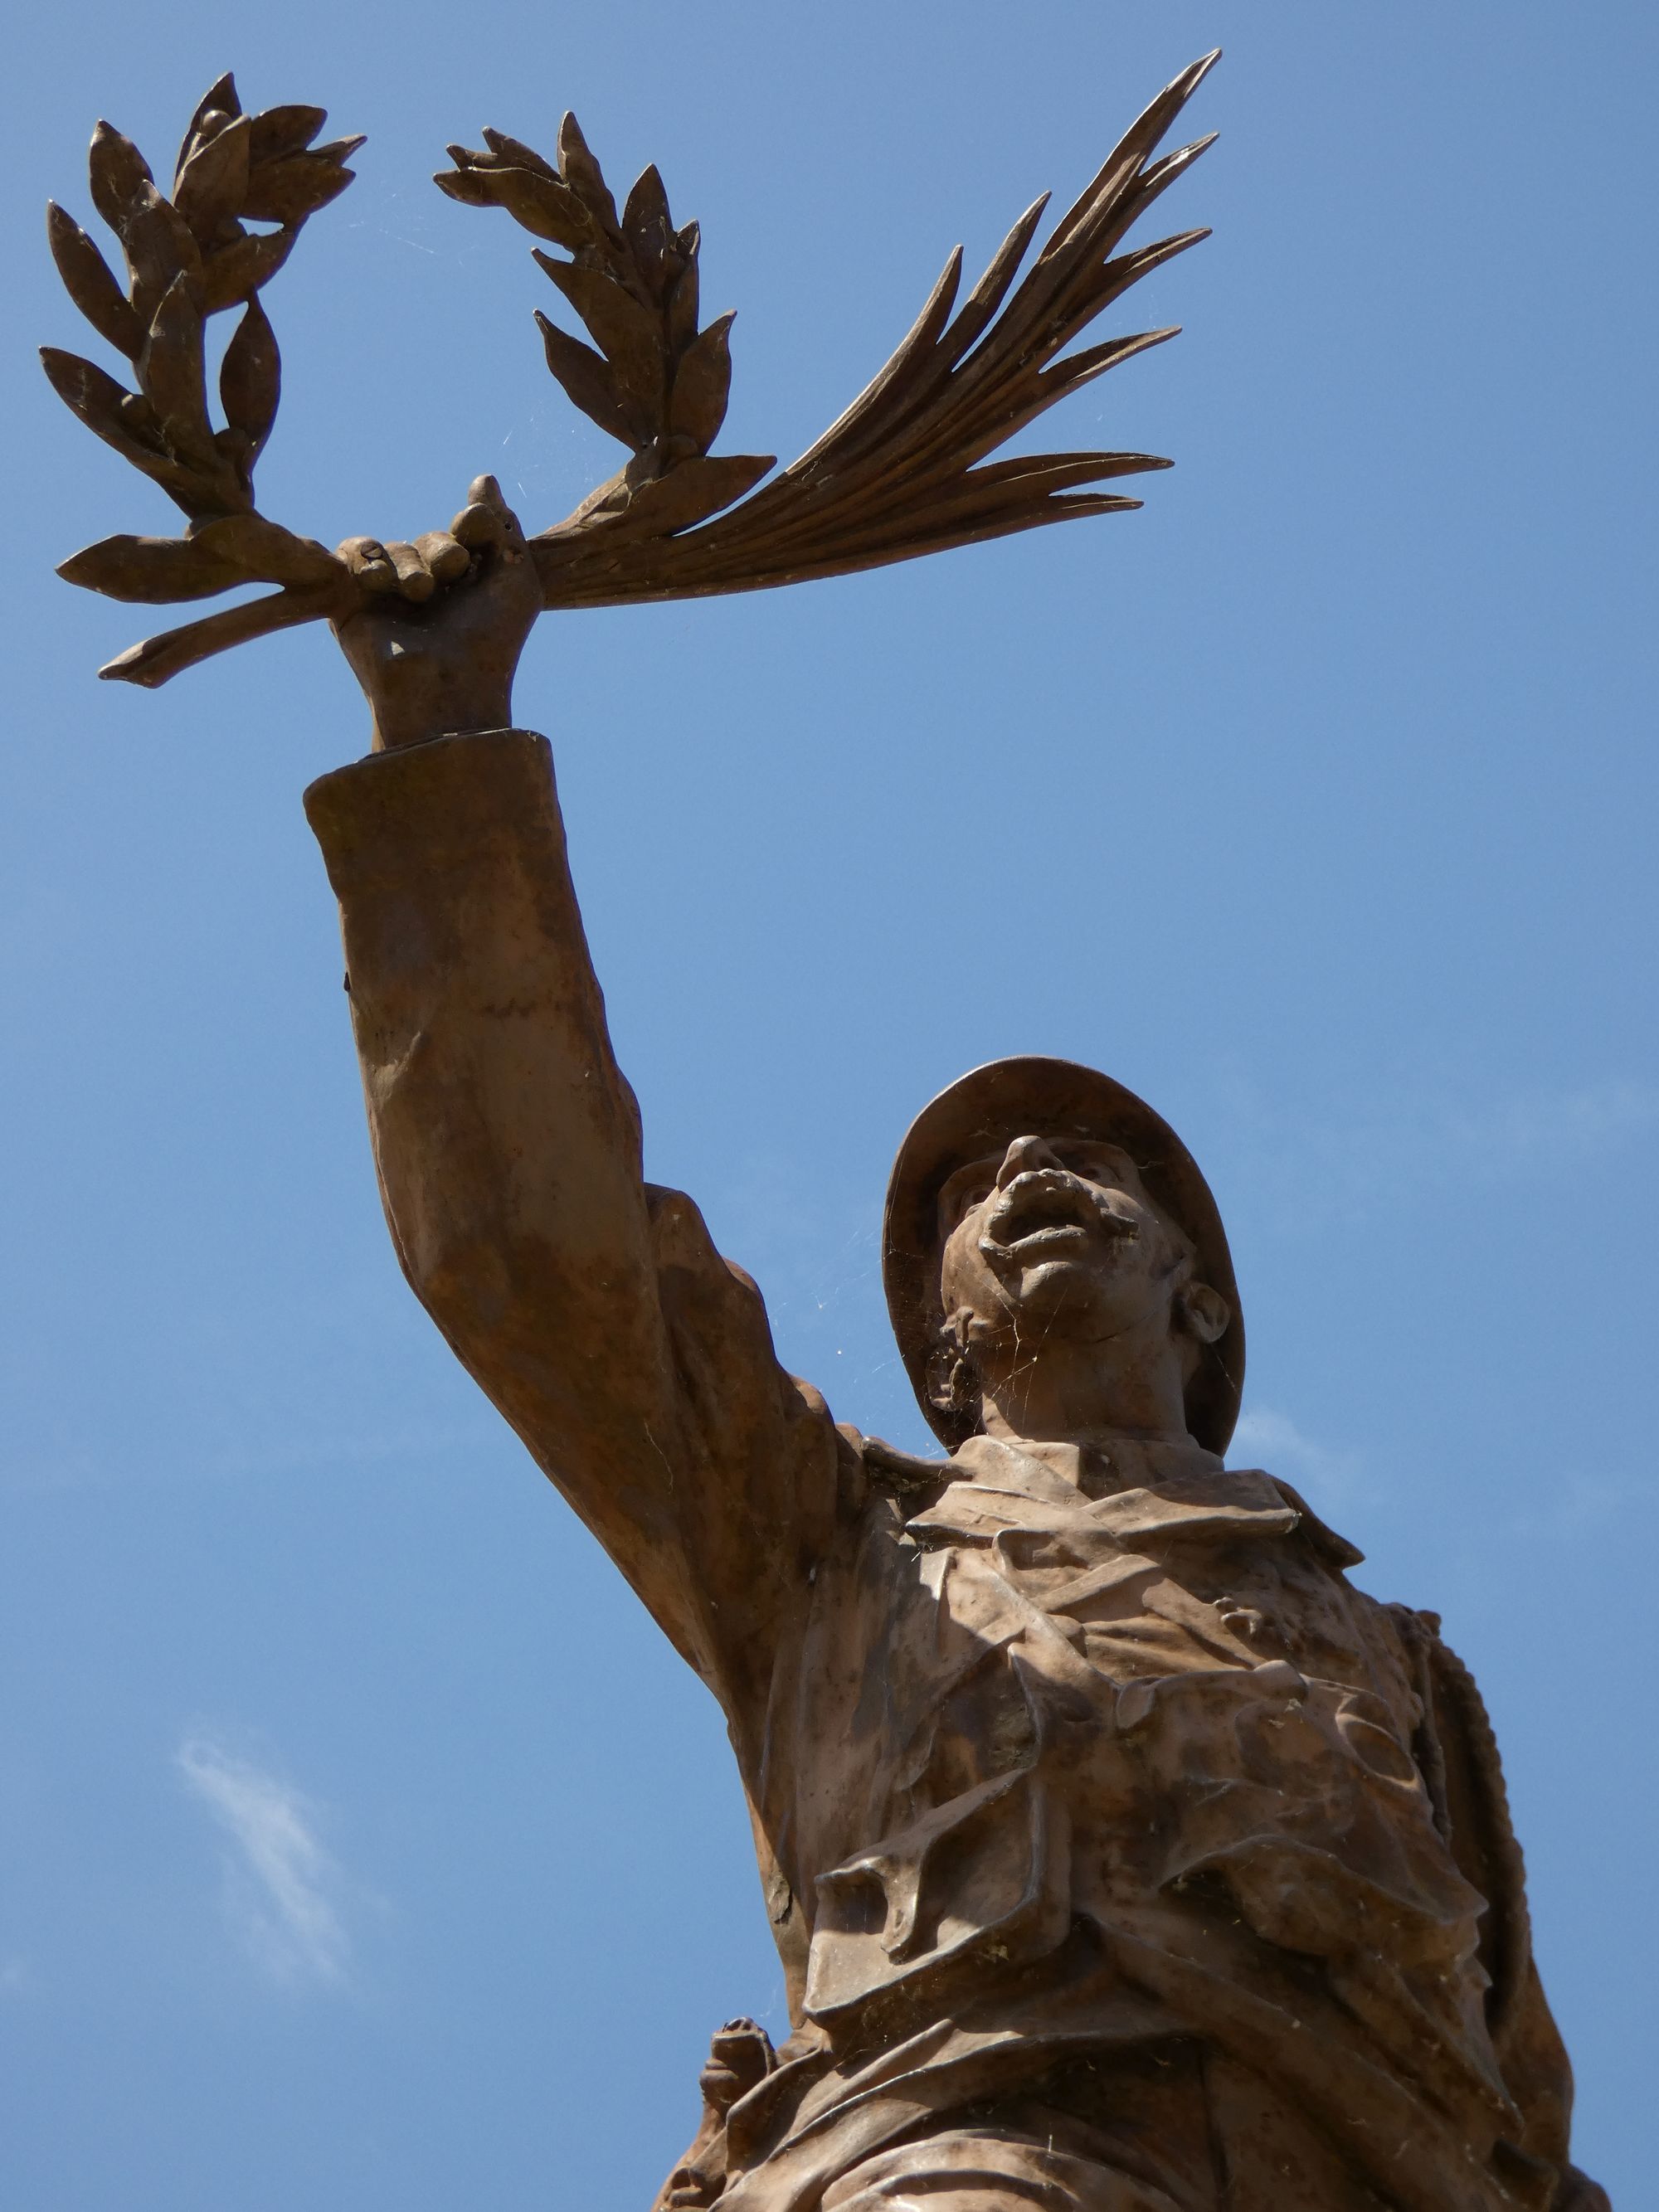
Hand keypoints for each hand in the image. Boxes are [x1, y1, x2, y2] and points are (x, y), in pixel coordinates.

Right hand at [330, 475, 542, 750]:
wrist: (444, 688)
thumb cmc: (490, 643)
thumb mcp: (517, 581)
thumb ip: (503, 527)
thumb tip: (483, 477)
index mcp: (472, 590)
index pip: (467, 530)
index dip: (472, 524)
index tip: (475, 534)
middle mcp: (432, 594)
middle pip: (431, 539)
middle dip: (442, 548)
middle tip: (451, 571)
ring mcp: (390, 599)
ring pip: (394, 548)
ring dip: (410, 563)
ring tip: (419, 594)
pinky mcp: (350, 603)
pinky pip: (352, 553)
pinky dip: (366, 559)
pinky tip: (378, 582)